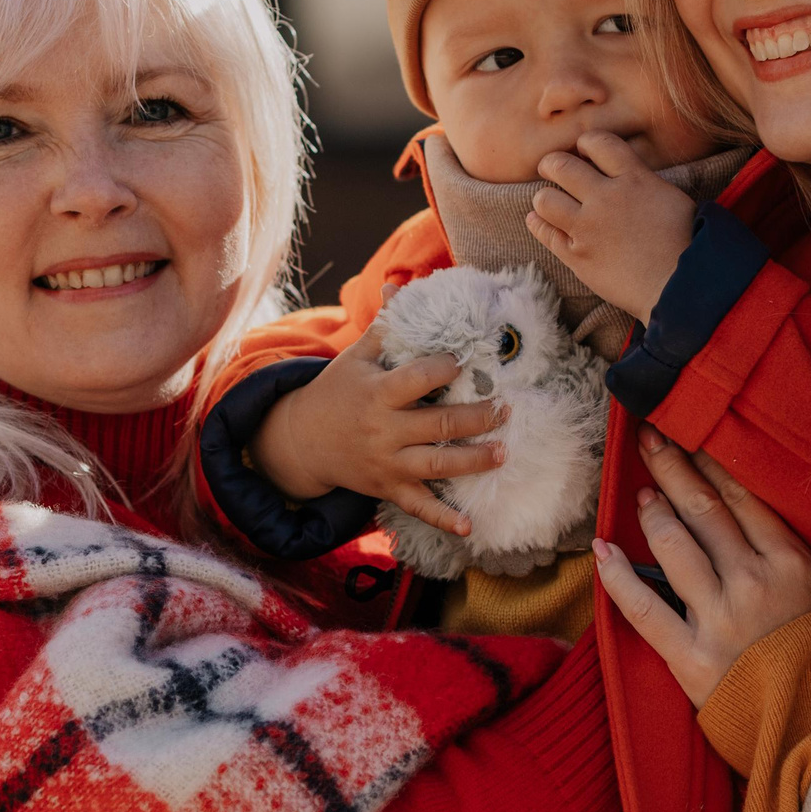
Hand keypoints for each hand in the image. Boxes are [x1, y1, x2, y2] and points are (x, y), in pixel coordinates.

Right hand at [249, 325, 506, 537]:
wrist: (304, 440)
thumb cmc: (338, 390)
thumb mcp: (356, 356)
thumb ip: (385, 325)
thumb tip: (400, 284)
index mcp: (377, 393)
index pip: (418, 378)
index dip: (445, 368)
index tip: (466, 361)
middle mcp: (384, 430)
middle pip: (438, 425)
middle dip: (476, 418)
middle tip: (506, 409)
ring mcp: (387, 463)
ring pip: (436, 466)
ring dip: (473, 461)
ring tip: (503, 452)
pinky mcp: (389, 488)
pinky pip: (419, 506)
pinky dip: (443, 519)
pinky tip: (470, 527)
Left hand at [524, 131, 694, 323]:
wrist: (680, 286)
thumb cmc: (686, 243)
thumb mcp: (672, 198)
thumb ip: (644, 181)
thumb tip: (626, 172)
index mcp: (634, 179)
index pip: (598, 142)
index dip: (586, 143)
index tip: (584, 151)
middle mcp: (606, 198)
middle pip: (561, 165)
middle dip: (552, 164)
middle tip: (553, 169)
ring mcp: (588, 228)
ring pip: (544, 198)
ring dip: (544, 197)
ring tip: (550, 201)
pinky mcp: (577, 256)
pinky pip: (544, 233)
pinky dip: (538, 223)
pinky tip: (539, 219)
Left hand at [592, 426, 810, 707]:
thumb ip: (800, 565)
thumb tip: (770, 529)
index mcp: (792, 565)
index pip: (743, 499)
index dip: (711, 463)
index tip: (691, 438)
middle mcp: (753, 583)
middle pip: (704, 511)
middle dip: (673, 469)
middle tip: (650, 439)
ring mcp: (720, 620)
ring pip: (674, 547)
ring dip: (653, 514)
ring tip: (641, 493)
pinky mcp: (693, 660)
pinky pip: (645, 610)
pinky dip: (618, 577)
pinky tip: (602, 552)